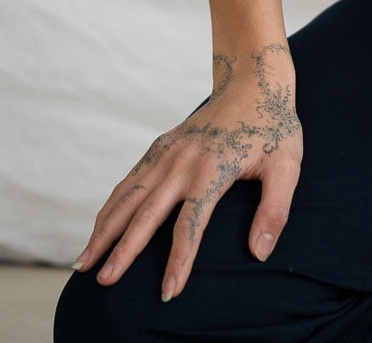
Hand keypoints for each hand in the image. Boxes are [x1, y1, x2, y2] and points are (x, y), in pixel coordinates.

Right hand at [70, 43, 301, 302]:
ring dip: (104, 228)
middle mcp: (182, 162)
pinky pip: (130, 178)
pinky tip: (100, 225)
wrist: (253, 79)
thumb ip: (275, 210)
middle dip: (122, 250)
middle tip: (101, 281)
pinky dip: (111, 203)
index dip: (179, 262)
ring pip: (128, 195)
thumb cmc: (273, 125)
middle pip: (145, 213)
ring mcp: (167, 152)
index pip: (189, 225)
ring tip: (84, 259)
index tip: (167, 293)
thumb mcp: (287, 165)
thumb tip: (259, 253)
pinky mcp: (161, 145)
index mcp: (212, 170)